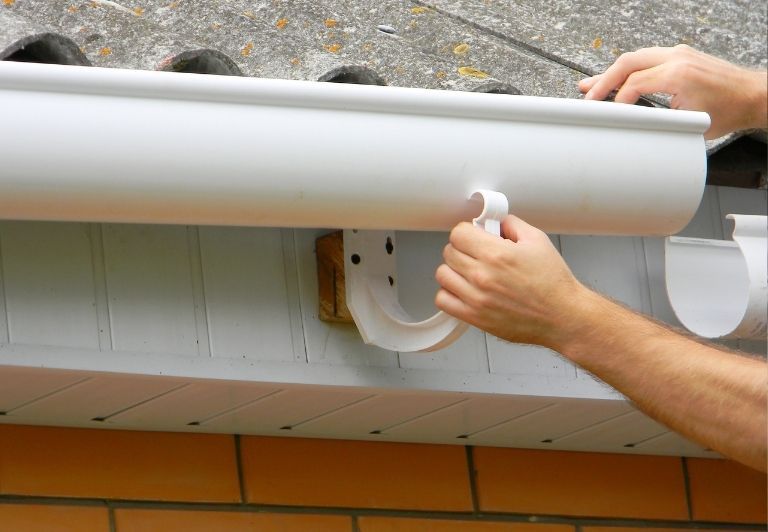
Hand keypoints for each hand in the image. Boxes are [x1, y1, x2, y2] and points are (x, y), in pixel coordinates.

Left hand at [435, 215, 590, 349]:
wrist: (562, 316)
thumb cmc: (553, 283)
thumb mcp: (537, 241)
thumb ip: (512, 225)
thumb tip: (495, 222)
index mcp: (497, 254)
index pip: (458, 233)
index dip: (466, 232)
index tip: (474, 236)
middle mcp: (483, 275)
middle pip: (449, 252)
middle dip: (462, 249)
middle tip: (475, 253)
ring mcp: (476, 298)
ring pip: (443, 274)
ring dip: (453, 270)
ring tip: (469, 271)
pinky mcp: (474, 317)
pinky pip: (443, 300)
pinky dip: (449, 293)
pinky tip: (464, 290)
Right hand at [579, 45, 767, 138]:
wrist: (752, 96)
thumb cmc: (729, 111)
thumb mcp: (689, 123)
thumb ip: (657, 121)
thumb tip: (631, 124)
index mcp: (678, 73)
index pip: (634, 83)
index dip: (616, 100)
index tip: (607, 114)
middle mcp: (677, 58)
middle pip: (628, 62)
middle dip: (603, 80)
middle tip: (586, 95)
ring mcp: (679, 54)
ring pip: (635, 58)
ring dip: (613, 72)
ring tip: (591, 85)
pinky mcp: (680, 56)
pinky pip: (646, 58)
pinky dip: (628, 69)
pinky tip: (616, 78)